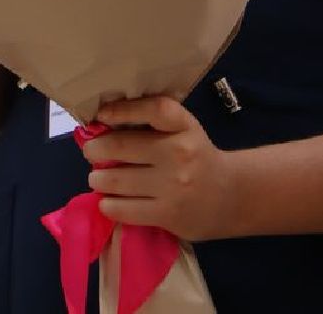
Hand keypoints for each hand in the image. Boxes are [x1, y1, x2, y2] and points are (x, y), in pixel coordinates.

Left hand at [84, 96, 241, 241]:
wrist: (230, 196)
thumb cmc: (197, 158)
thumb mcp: (185, 133)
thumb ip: (154, 127)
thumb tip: (103, 126)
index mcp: (185, 127)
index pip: (153, 109)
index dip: (123, 109)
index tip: (102, 115)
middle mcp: (179, 152)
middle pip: (122, 146)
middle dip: (96, 150)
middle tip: (92, 152)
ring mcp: (173, 185)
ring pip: (116, 180)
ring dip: (98, 179)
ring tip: (98, 179)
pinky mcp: (167, 213)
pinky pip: (123, 209)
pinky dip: (108, 204)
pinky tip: (108, 201)